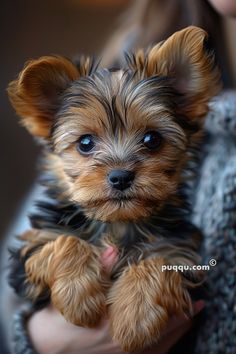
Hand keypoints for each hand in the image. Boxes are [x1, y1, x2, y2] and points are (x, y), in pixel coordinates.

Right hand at [28, 246, 203, 353]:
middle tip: (198, 303)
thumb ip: (96, 272)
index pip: (149, 309)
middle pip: (160, 329)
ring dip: (177, 330)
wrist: (42, 349)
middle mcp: (122, 345)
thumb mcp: (74, 294)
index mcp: (113, 325)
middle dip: (179, 314)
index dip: (166, 296)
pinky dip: (164, 347)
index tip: (180, 284)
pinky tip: (171, 340)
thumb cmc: (58, 321)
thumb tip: (113, 250)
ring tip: (193, 316)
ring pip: (159, 345)